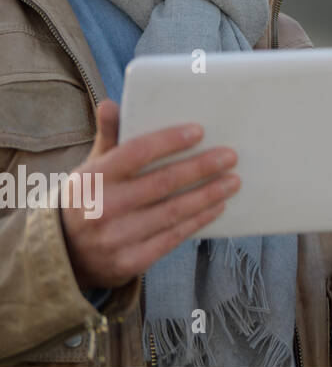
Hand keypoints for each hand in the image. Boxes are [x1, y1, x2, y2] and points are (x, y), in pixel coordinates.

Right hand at [61, 100, 240, 289]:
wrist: (63, 255)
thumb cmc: (87, 200)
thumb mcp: (90, 169)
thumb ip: (108, 138)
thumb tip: (112, 104)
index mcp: (92, 178)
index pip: (136, 152)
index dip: (170, 141)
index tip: (200, 131)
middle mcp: (102, 208)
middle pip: (163, 182)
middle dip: (201, 167)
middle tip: (230, 156)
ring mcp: (115, 238)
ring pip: (173, 211)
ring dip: (208, 195)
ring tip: (233, 181)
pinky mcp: (129, 262)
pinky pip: (173, 237)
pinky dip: (199, 220)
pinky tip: (217, 206)